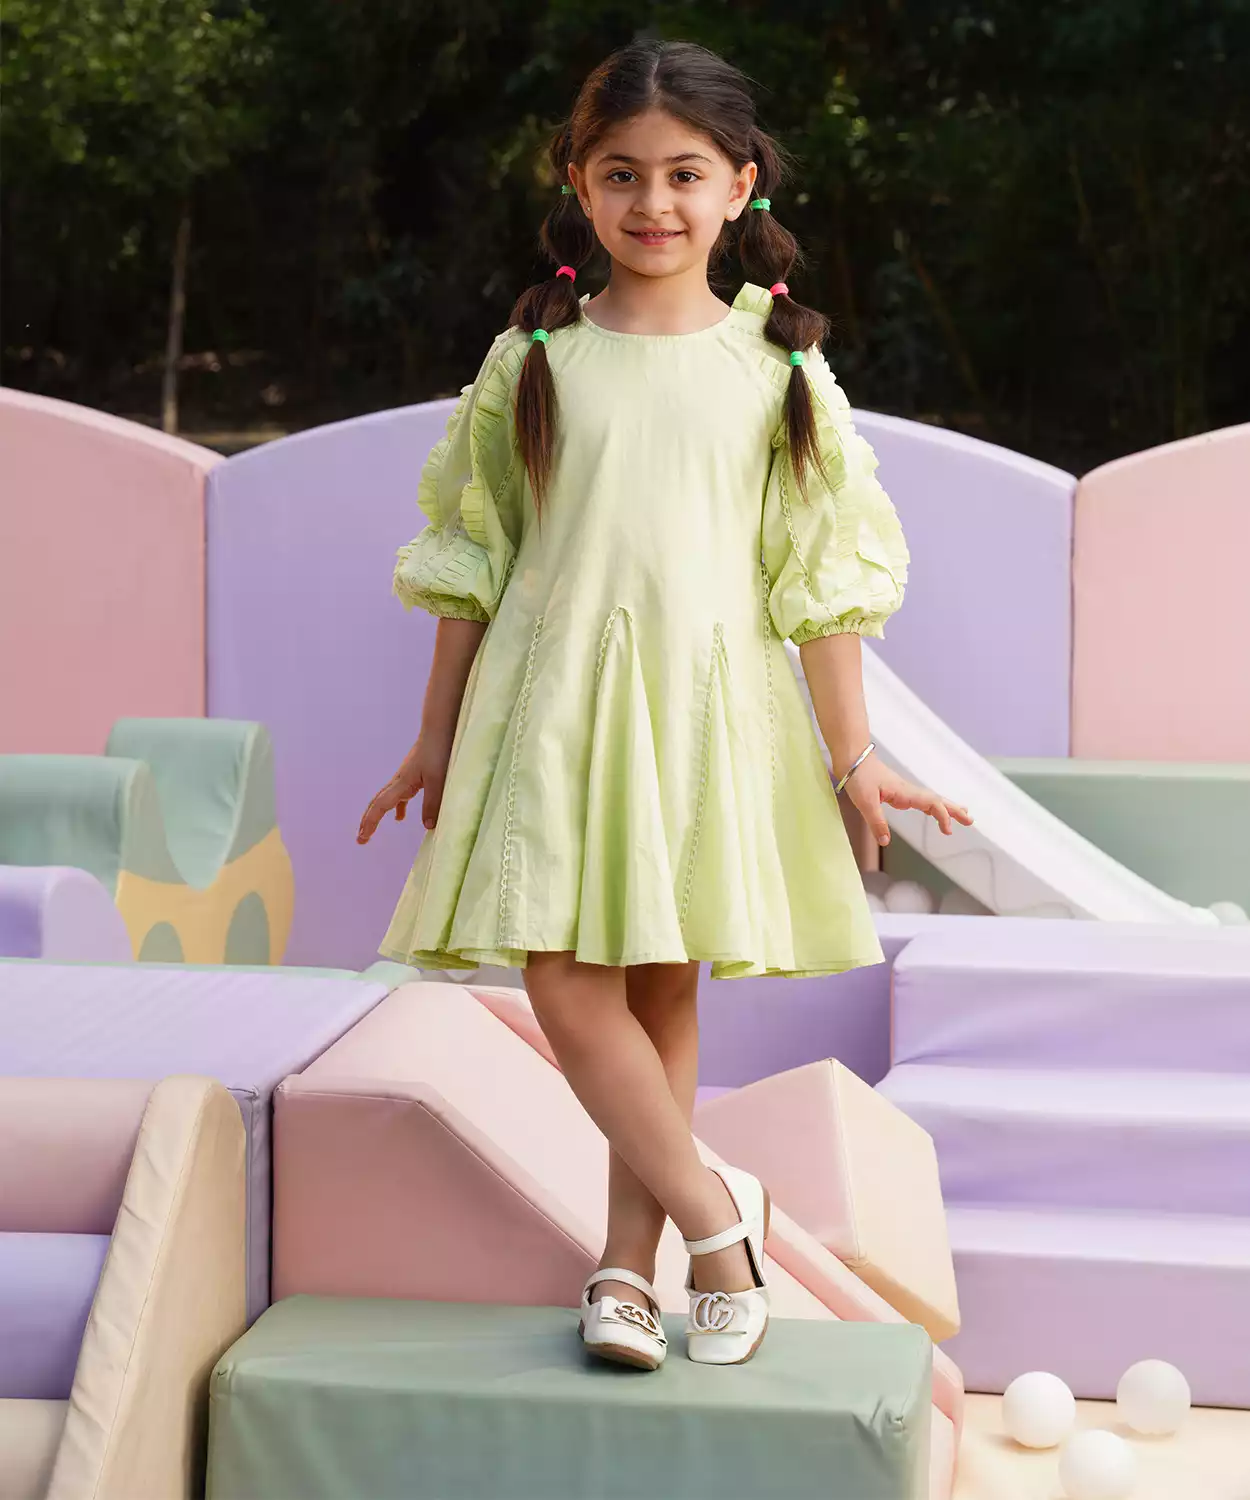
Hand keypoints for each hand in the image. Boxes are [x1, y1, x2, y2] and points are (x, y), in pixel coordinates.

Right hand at [357, 734, 451, 844]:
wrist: (439, 729)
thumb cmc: (438, 752)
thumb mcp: (438, 780)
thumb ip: (433, 803)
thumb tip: (427, 827)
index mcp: (402, 783)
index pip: (381, 806)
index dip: (371, 822)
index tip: (362, 838)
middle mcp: (399, 781)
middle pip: (377, 803)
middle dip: (368, 821)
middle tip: (361, 839)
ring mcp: (405, 777)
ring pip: (386, 799)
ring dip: (378, 815)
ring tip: (372, 831)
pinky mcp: (413, 775)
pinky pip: (400, 795)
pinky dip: (398, 808)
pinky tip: (401, 818)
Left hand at [840, 752, 972, 847]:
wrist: (853, 759)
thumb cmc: (858, 777)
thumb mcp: (864, 802)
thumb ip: (876, 822)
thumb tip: (886, 842)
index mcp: (905, 792)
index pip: (931, 803)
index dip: (942, 816)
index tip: (948, 830)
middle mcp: (909, 791)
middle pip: (937, 800)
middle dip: (954, 810)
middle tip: (970, 820)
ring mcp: (905, 791)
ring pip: (932, 800)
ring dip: (947, 808)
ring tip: (963, 815)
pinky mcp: (899, 792)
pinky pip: (922, 800)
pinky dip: (933, 807)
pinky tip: (935, 812)